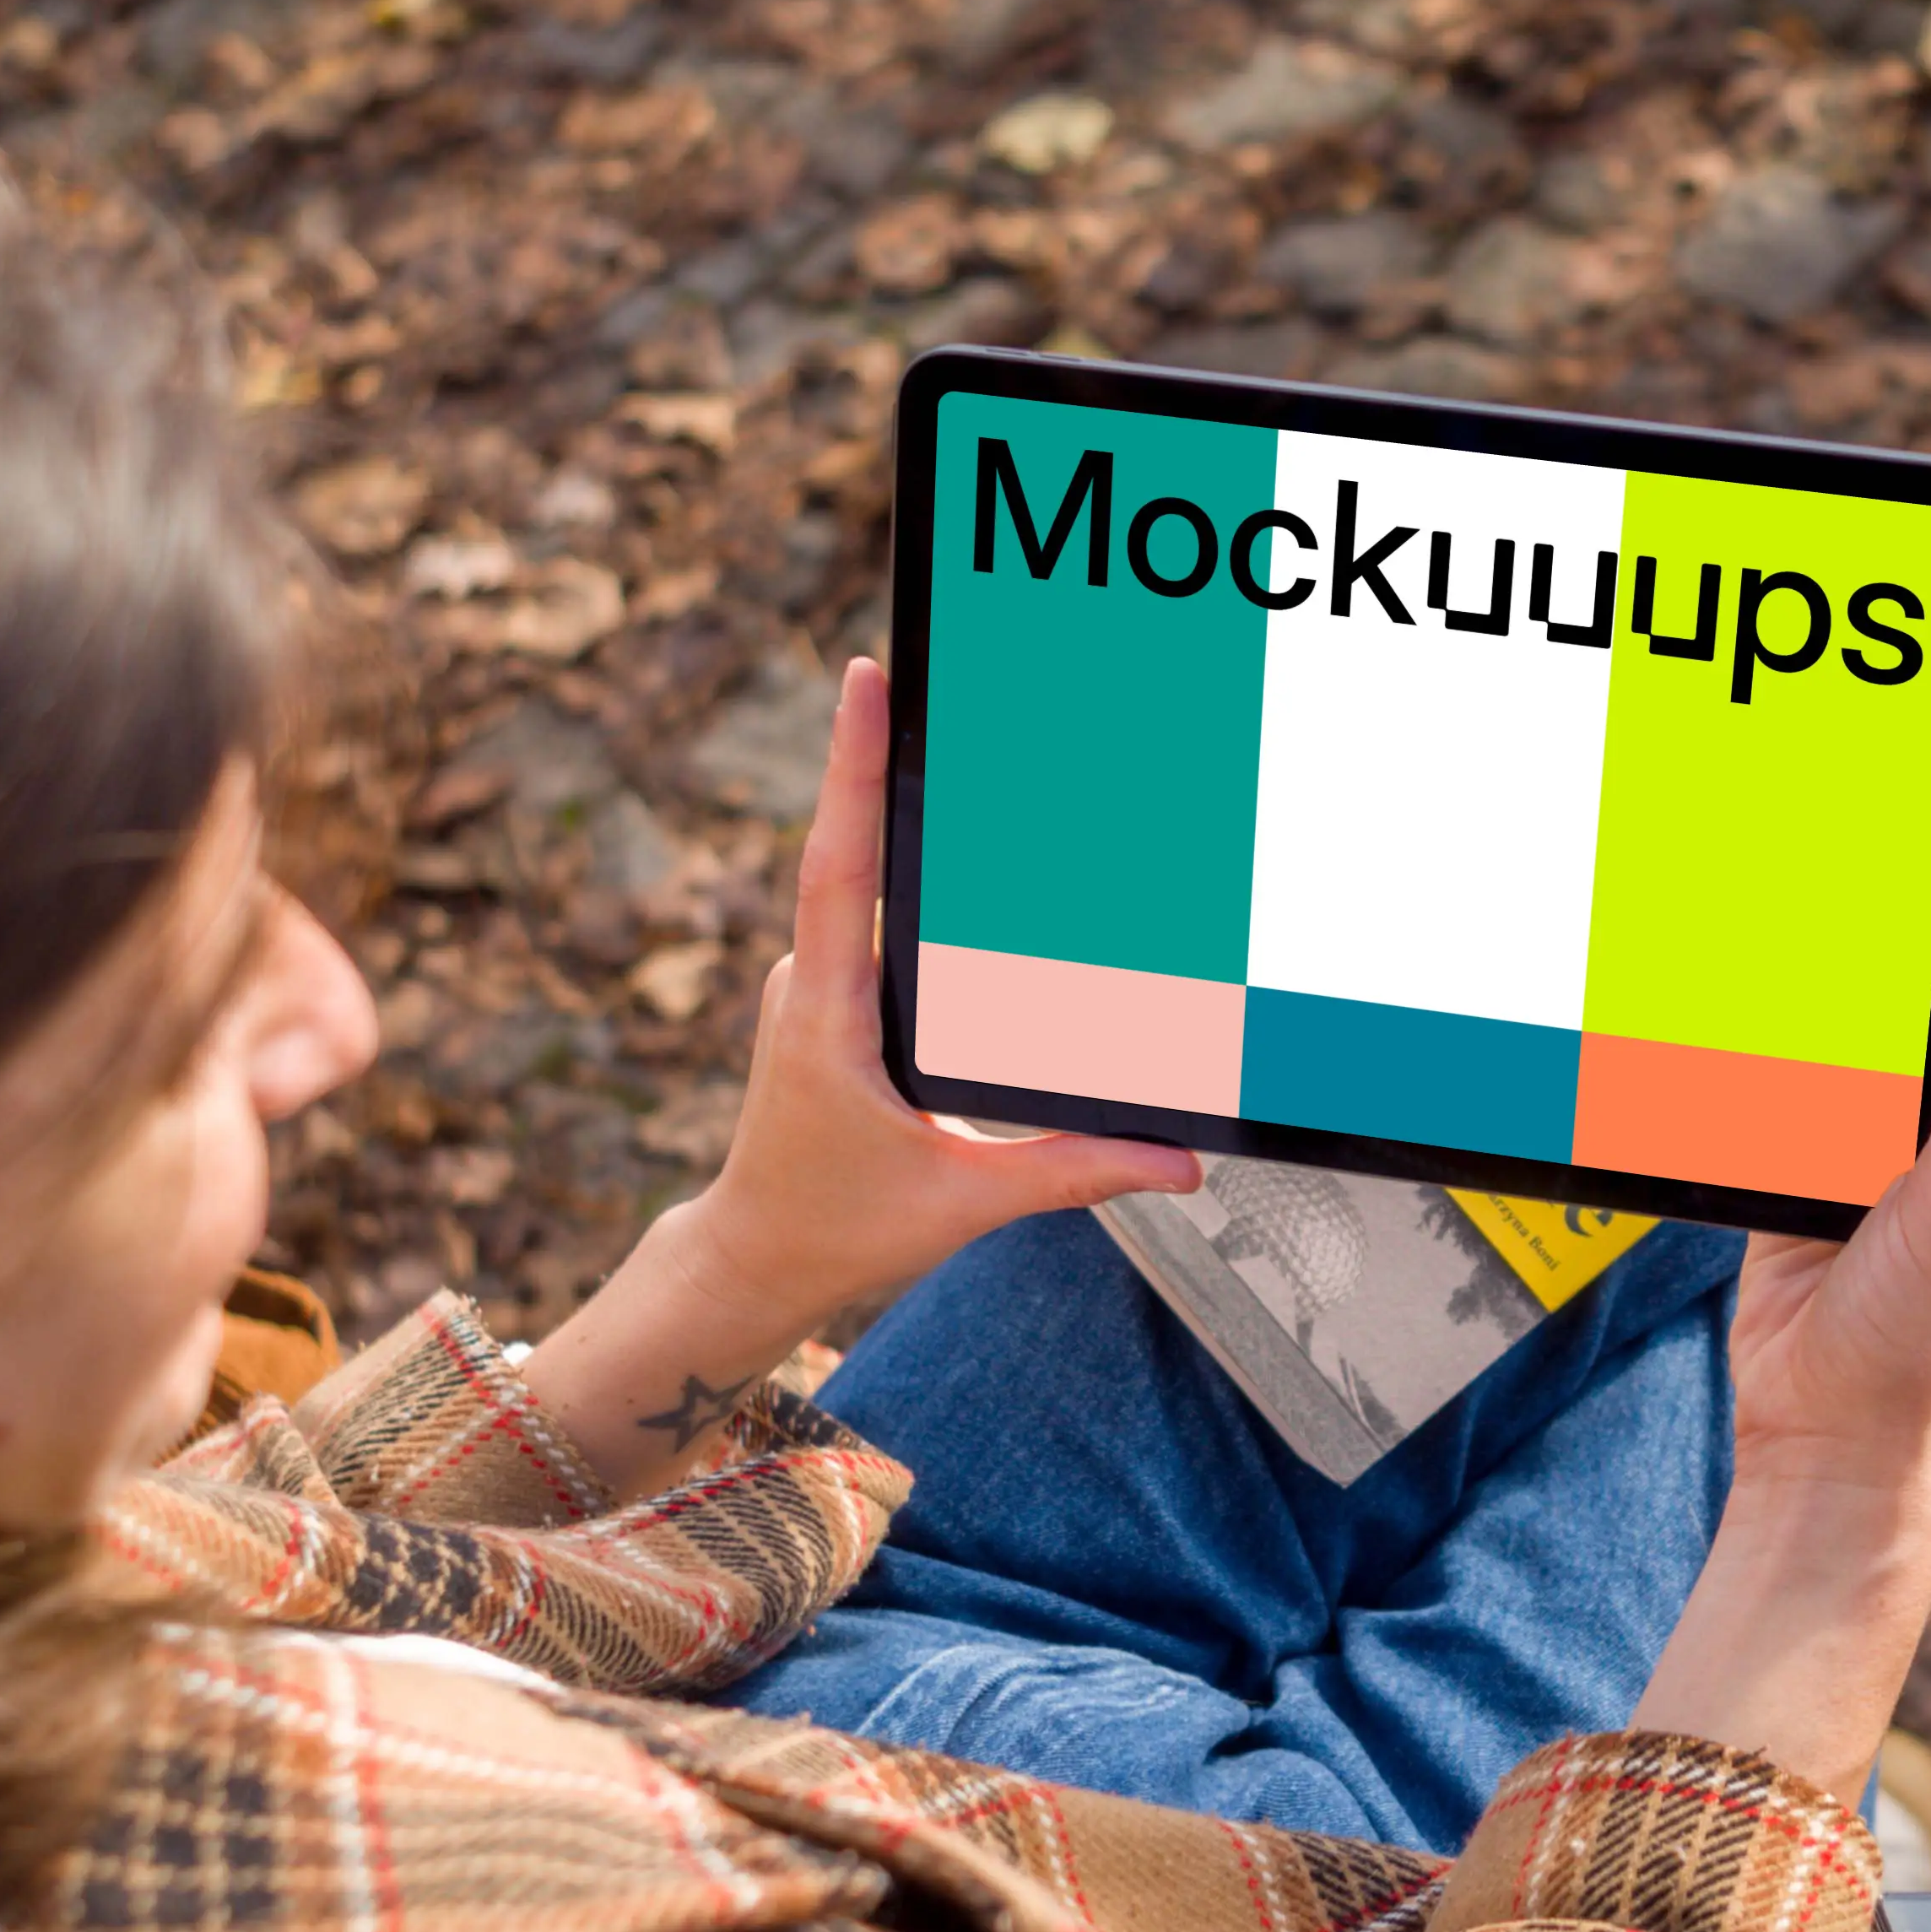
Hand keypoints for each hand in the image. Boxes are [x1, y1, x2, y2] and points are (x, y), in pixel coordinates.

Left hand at [676, 657, 1202, 1321]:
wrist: (752, 1258)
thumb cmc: (835, 1227)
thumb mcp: (963, 1205)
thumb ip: (1074, 1173)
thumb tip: (1178, 1161)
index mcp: (829, 1013)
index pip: (839, 867)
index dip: (852, 769)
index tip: (865, 679)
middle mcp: (810, 980)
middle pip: (861, 852)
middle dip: (897, 759)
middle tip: (944, 673)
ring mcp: (813, 983)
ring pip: (869, 889)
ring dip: (913, 829)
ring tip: (959, 741)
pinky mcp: (828, 994)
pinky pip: (875, 924)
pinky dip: (917, 894)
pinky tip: (962, 869)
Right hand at [1622, 939, 1930, 1795]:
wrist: (1827, 1434)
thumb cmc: (1923, 1337)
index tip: (1892, 887)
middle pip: (1903, 1025)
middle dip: (1859, 985)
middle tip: (1804, 916)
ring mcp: (1875, 1158)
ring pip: (1836, 1057)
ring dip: (1798, 1026)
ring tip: (1757, 959)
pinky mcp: (1804, 1179)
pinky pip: (1779, 1103)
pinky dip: (1754, 1074)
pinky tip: (1722, 1030)